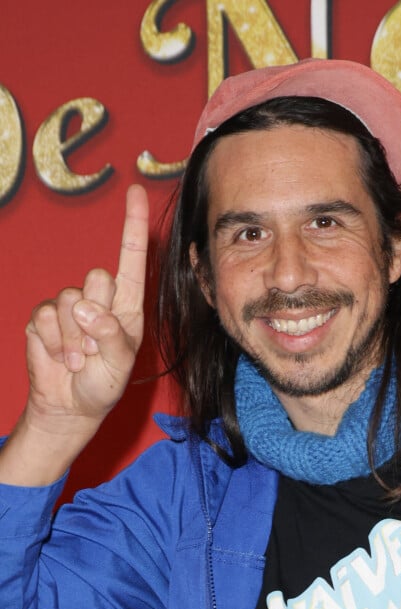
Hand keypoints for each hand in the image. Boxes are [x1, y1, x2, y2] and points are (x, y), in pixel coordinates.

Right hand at [25, 185, 147, 429]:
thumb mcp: (119, 363)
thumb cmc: (104, 383)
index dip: (134, 225)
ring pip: (69, 301)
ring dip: (73, 339)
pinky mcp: (43, 317)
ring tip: (79, 358)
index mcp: (127, 305)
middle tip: (95, 347)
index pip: (132, 258)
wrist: (71, 405)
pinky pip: (45, 317)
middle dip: (96, 316)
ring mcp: (69, 307)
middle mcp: (100, 299)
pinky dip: (53, 343)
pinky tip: (61, 357)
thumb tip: (84, 309)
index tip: (137, 191)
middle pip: (98, 278)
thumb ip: (109, 334)